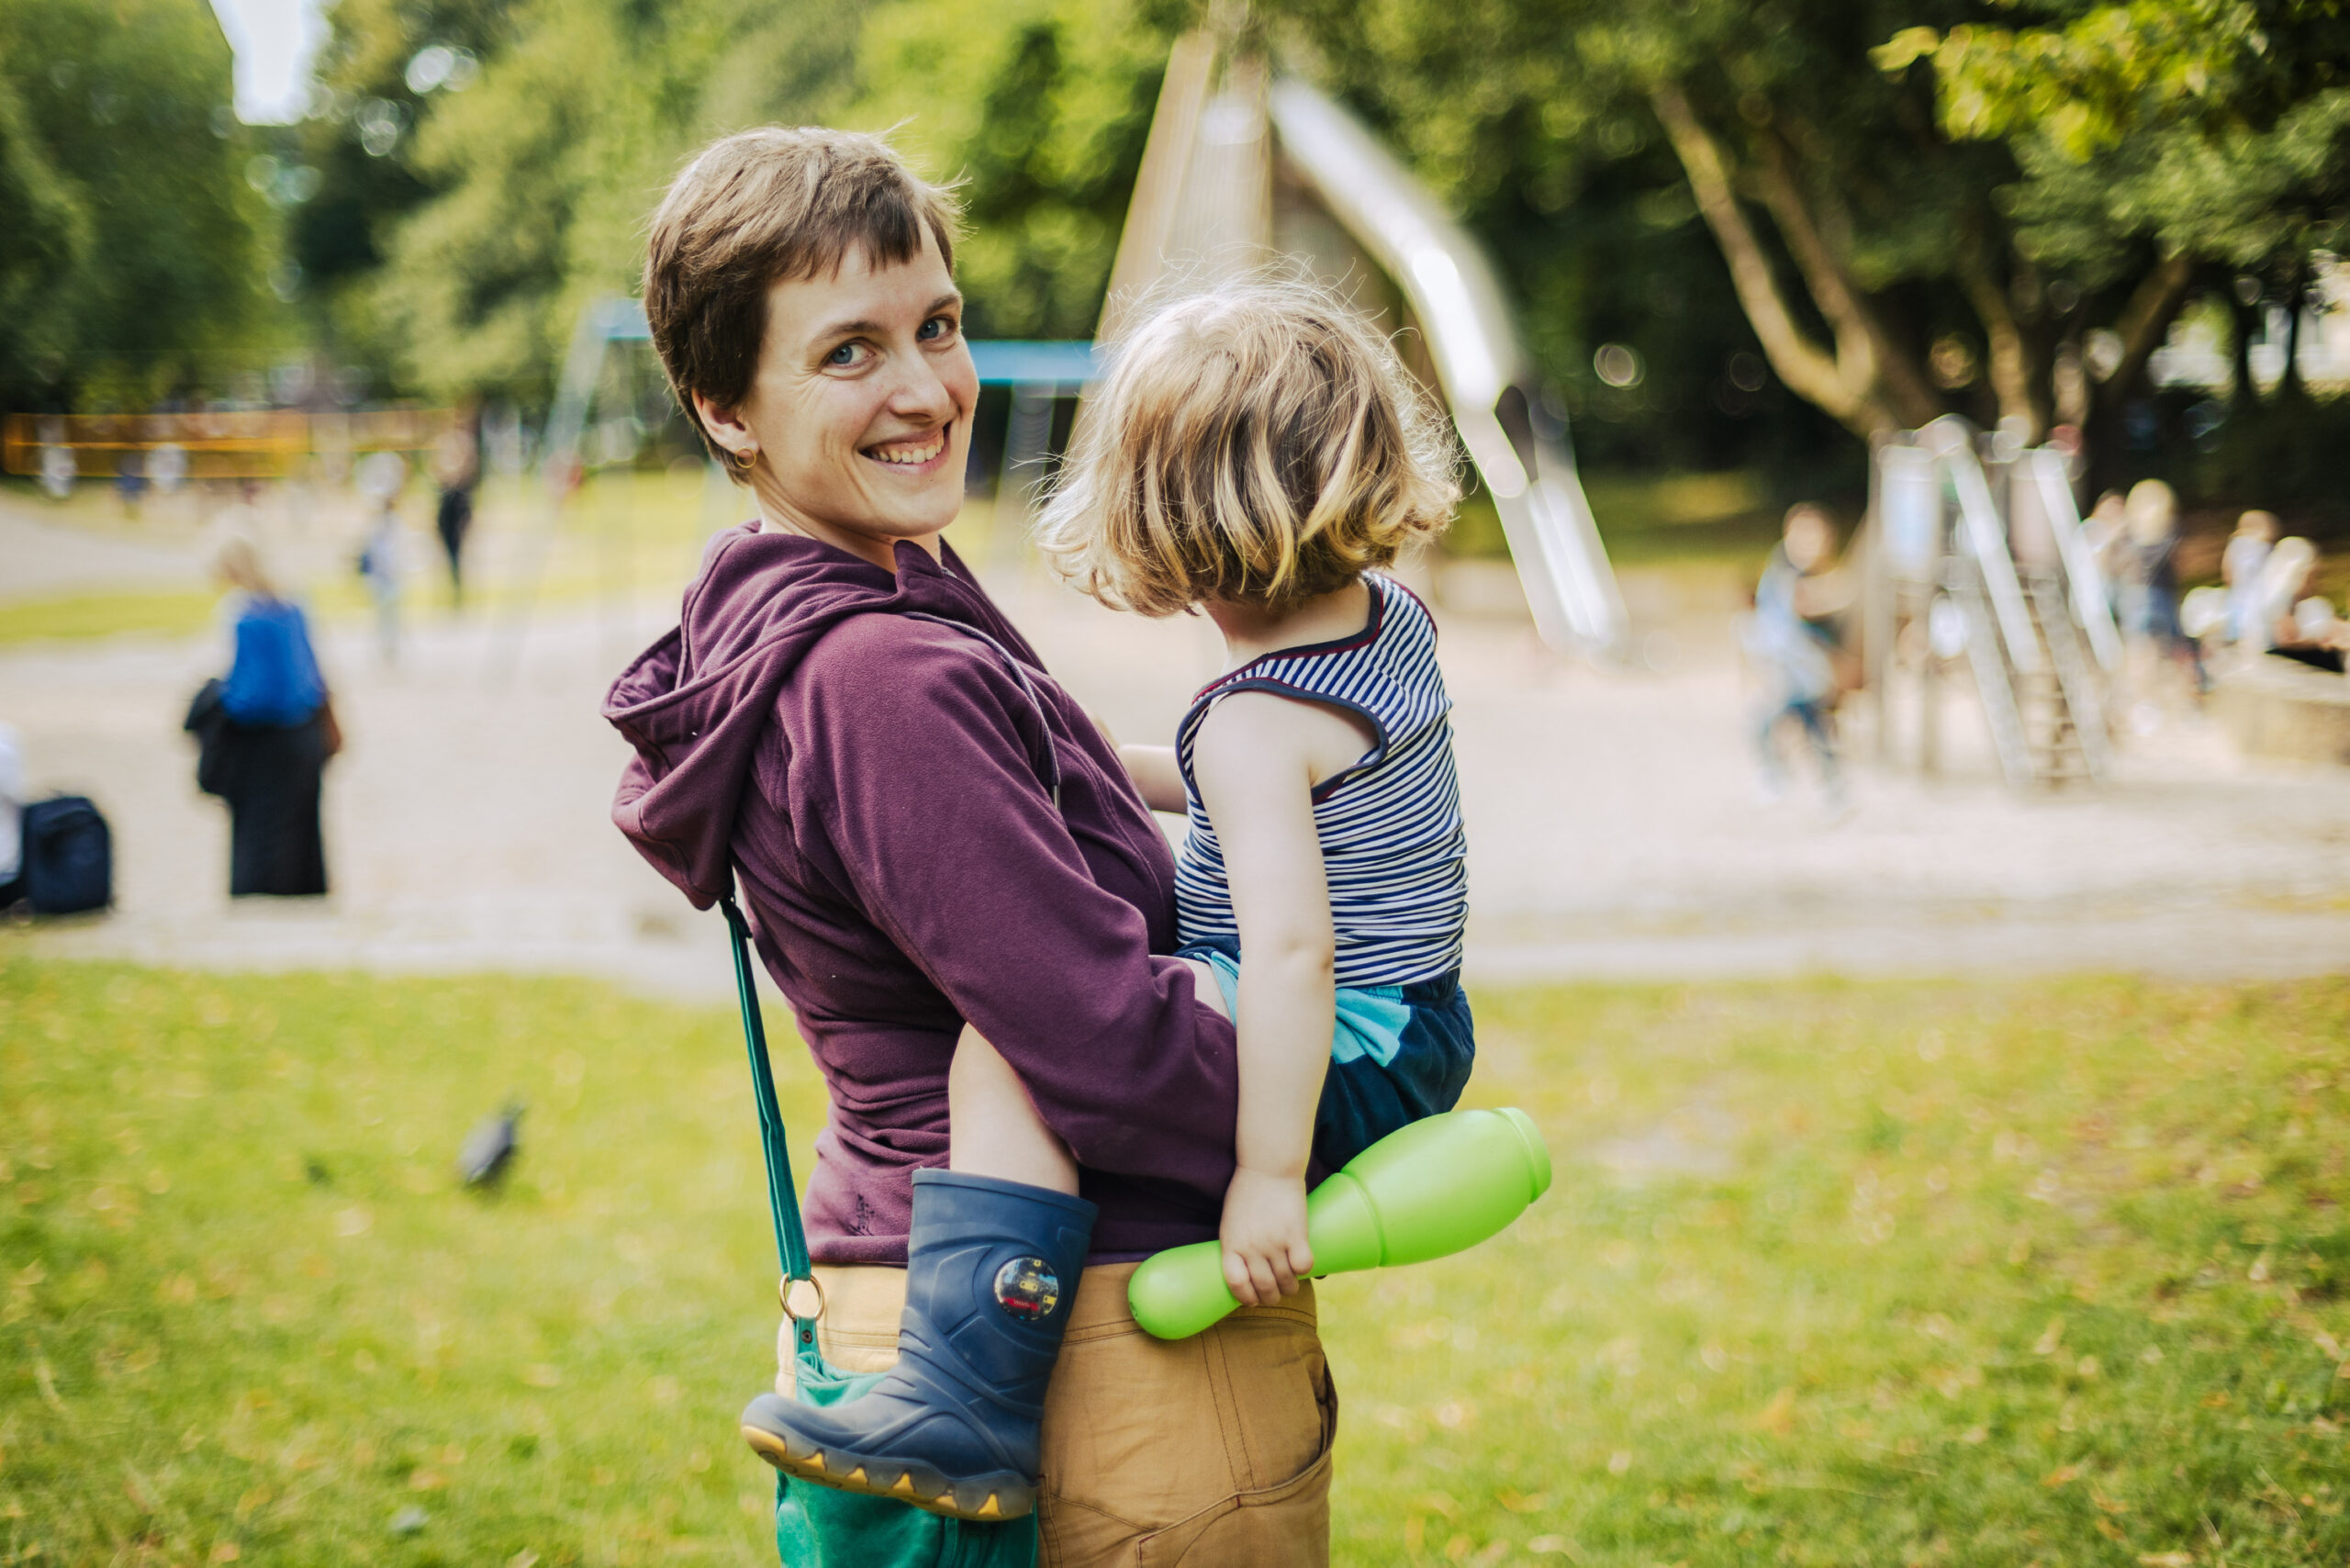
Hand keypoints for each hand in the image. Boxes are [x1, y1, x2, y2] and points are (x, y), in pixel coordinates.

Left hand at [1219, 1166, 1312, 1306]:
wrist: (1268, 1167)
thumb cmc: (1247, 1192)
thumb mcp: (1230, 1222)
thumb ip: (1236, 1245)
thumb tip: (1245, 1269)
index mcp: (1231, 1245)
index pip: (1236, 1284)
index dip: (1246, 1297)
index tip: (1253, 1299)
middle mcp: (1252, 1248)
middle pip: (1264, 1288)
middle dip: (1271, 1297)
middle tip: (1276, 1293)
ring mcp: (1274, 1242)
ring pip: (1286, 1281)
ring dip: (1290, 1287)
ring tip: (1290, 1284)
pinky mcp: (1296, 1234)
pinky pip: (1303, 1266)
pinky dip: (1304, 1270)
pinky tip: (1301, 1263)